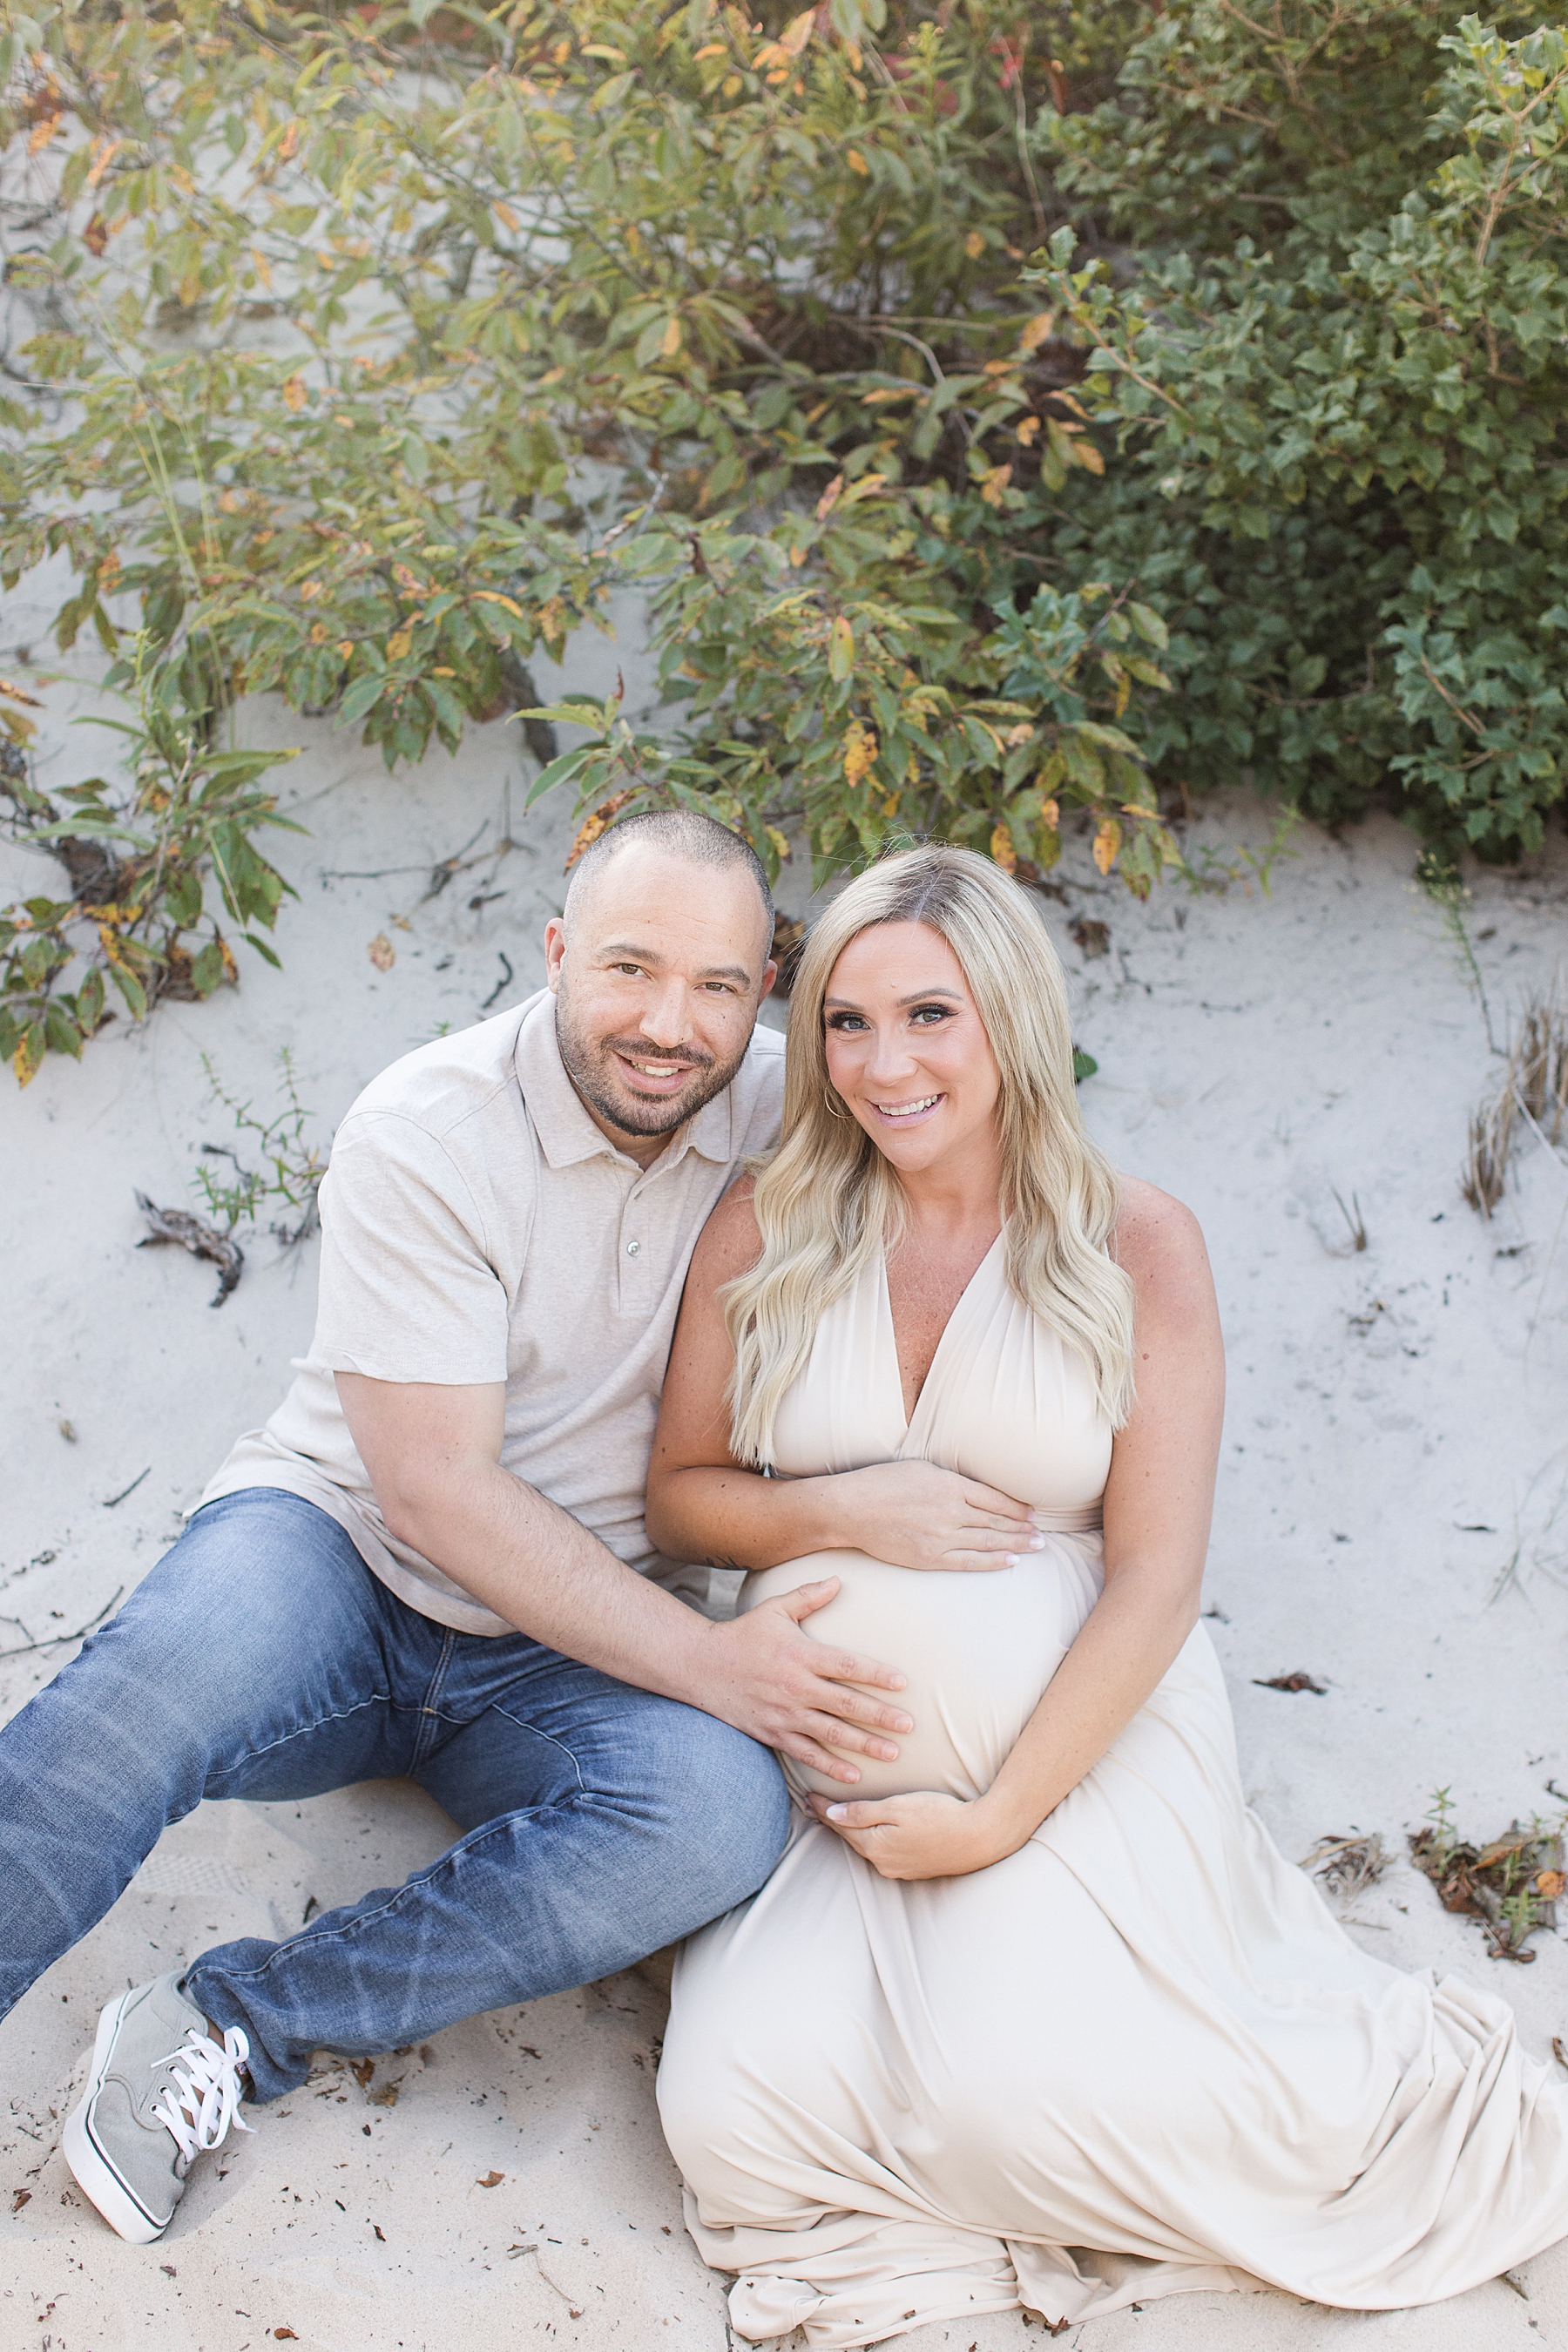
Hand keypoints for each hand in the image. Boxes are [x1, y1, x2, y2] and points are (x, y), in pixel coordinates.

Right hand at [695, 1577, 912, 1784]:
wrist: (701, 1666)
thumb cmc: (743, 1635)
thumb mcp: (774, 1609)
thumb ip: (808, 1596)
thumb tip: (838, 1579)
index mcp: (800, 1654)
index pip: (847, 1666)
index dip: (877, 1675)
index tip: (903, 1683)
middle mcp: (795, 1686)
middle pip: (846, 1704)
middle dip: (880, 1716)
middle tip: (910, 1726)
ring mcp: (784, 1713)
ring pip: (831, 1733)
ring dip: (864, 1744)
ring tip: (893, 1753)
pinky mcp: (773, 1733)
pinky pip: (806, 1753)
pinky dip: (829, 1766)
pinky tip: (853, 1775)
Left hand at [805, 1787, 1015, 1880]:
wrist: (980, 1837)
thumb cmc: (939, 1816)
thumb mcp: (898, 1807)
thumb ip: (863, 1812)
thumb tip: (831, 1815)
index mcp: (875, 1847)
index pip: (841, 1825)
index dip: (823, 1809)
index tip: (807, 1795)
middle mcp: (883, 1863)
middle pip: (851, 1838)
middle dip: (834, 1821)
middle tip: (814, 1805)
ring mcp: (900, 1869)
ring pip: (868, 1846)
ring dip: (853, 1831)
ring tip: (839, 1816)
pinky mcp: (915, 1868)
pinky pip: (884, 1851)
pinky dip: (873, 1838)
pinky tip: (873, 1830)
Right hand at [827, 1459, 1040, 1571]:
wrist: (852, 1509)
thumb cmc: (883, 1483)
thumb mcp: (922, 1469)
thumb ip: (952, 1480)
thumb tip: (976, 1490)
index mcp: (950, 1485)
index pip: (995, 1499)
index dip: (1017, 1508)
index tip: (1033, 1513)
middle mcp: (951, 1511)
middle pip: (997, 1522)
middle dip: (1023, 1529)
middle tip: (1042, 1535)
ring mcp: (941, 1536)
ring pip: (988, 1542)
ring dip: (1015, 1545)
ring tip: (1035, 1547)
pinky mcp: (929, 1557)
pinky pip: (969, 1562)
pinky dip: (992, 1562)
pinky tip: (1011, 1561)